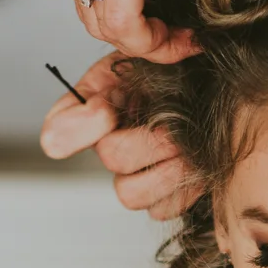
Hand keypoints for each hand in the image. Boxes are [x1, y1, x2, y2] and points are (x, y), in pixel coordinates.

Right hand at [39, 53, 201, 220]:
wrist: (211, 88)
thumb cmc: (175, 73)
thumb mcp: (140, 56)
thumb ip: (116, 71)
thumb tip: (99, 109)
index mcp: (95, 108)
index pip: (57, 133)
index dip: (79, 127)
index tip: (107, 110)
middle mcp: (108, 146)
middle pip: (110, 157)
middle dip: (150, 141)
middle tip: (175, 127)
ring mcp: (132, 176)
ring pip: (130, 194)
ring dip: (167, 171)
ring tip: (189, 151)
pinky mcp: (159, 198)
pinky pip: (160, 210)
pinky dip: (183, 191)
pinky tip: (196, 168)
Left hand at [49, 0, 266, 59]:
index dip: (130, 26)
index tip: (170, 34)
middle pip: (90, 14)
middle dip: (138, 40)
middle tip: (180, 43)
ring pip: (105, 22)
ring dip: (149, 43)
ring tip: (185, 38)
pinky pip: (123, 16)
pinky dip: (153, 39)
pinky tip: (182, 35)